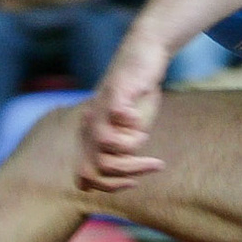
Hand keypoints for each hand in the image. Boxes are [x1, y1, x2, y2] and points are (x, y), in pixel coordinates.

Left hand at [79, 43, 168, 193]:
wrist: (143, 55)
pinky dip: (131, 122)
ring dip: (134, 148)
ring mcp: (102, 107)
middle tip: (154, 166)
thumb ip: (118, 154)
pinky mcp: (117, 89)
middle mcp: (91, 123)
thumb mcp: (126, 131)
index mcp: (90, 136)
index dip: (109, 186)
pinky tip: (141, 118)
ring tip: (150, 141)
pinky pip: (116, 113)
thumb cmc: (136, 97)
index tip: (134, 182)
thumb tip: (112, 182)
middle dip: (128, 172)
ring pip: (107, 143)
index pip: (86, 176)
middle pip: (98, 166)